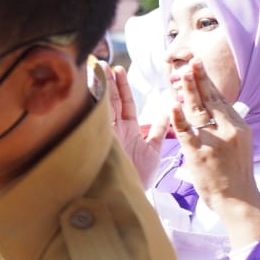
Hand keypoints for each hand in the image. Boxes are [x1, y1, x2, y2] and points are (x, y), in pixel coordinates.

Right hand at [106, 63, 162, 186]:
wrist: (131, 195)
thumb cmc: (141, 177)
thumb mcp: (153, 150)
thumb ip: (158, 131)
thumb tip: (169, 113)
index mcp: (128, 130)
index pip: (124, 103)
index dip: (121, 87)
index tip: (118, 70)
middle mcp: (115, 130)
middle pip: (111, 101)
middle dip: (108, 82)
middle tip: (104, 64)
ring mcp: (107, 136)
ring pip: (103, 107)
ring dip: (100, 88)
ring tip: (97, 69)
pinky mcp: (103, 142)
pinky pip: (98, 120)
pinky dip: (94, 105)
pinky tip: (90, 90)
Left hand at [171, 60, 259, 247]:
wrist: (238, 199)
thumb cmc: (235, 174)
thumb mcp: (239, 145)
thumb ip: (229, 127)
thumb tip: (222, 110)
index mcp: (238, 127)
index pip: (221, 99)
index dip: (208, 82)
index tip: (199, 67)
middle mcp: (229, 130)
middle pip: (211, 100)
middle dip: (199, 79)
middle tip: (190, 62)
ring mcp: (214, 142)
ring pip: (199, 112)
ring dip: (189, 92)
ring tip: (180, 75)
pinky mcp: (199, 155)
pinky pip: (187, 133)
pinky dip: (179, 119)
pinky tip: (172, 106)